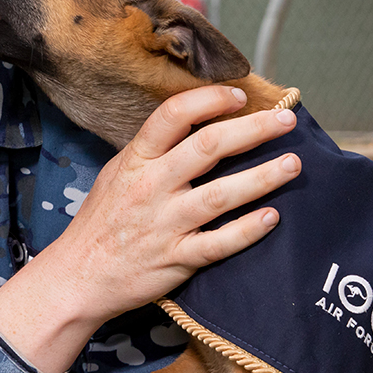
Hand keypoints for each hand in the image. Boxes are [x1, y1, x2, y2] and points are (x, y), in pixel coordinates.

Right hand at [0, 84, 300, 372]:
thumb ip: (153, 151)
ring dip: (262, 177)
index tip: (238, 95)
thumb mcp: (116, 174)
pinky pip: (219, 244)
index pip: (173, 116)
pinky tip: (273, 217)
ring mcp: (164, 224)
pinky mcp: (176, 259)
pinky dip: (248, 230)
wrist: (79, 276)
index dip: (209, 100)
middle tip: (286, 119)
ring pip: (221, 195)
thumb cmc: (101, 222)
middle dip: (254, 130)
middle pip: (208, 148)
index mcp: (135, 160)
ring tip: (293, 164)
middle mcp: (151, 187)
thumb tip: (198, 123)